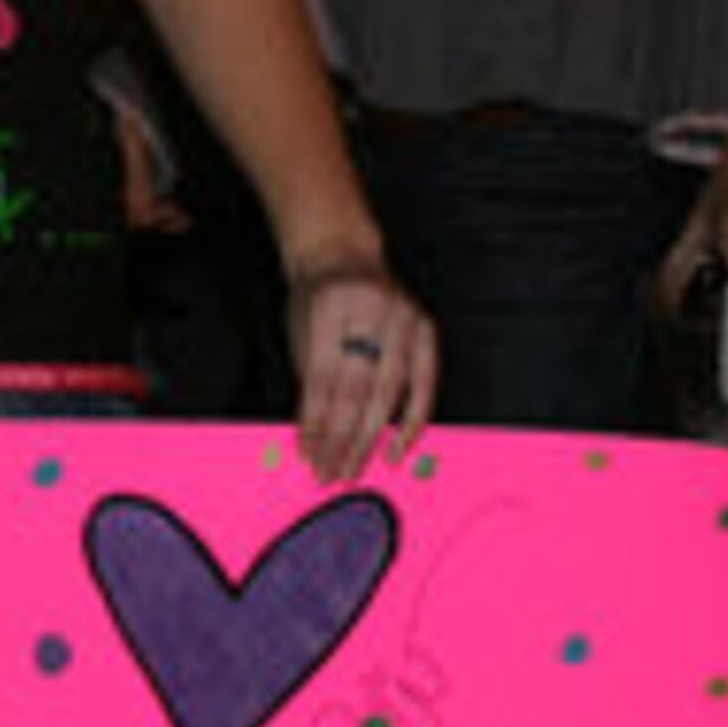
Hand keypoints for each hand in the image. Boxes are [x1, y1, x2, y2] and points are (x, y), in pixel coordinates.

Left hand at [284, 257, 435, 481]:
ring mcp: (404, 318)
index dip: (315, 423)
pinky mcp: (426, 328)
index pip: (322, 379)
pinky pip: (425, 384)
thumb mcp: (301, 329)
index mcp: (331, 307)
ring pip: (389, 393)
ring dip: (370, 438)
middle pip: (356, 389)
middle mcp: (372, 311)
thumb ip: (310, 379)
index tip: (309, 455)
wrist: (344, 254)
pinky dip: (413, 420)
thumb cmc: (316, 298)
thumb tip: (315, 440)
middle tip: (332, 472)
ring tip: (354, 467)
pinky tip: (399, 447)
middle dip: (342, 438)